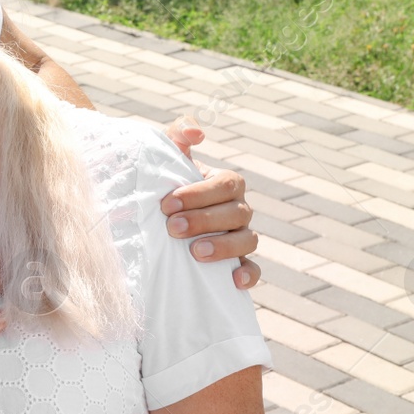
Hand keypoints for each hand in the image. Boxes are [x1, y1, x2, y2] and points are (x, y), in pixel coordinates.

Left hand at [164, 116, 261, 290]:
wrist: (158, 224)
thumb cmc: (165, 187)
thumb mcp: (168, 159)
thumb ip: (177, 136)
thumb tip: (197, 133)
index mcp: (226, 184)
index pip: (226, 184)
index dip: (199, 194)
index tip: (167, 204)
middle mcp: (239, 210)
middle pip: (236, 213)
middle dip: (203, 220)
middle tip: (172, 228)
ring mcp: (241, 237)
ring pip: (247, 240)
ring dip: (223, 247)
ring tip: (195, 253)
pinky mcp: (239, 264)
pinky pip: (255, 270)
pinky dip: (249, 275)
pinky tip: (233, 280)